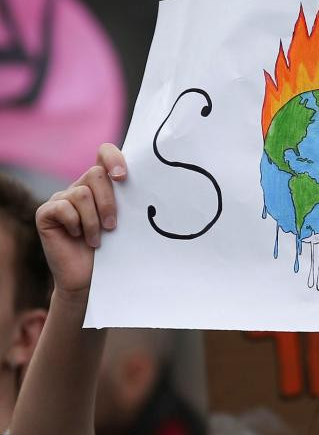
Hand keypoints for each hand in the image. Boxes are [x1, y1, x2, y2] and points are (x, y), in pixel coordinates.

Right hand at [36, 144, 124, 300]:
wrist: (91, 281)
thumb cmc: (114, 252)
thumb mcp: (127, 225)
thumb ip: (131, 203)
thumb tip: (155, 188)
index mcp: (102, 186)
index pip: (104, 153)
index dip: (113, 157)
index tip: (124, 177)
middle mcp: (81, 187)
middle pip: (96, 174)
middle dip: (109, 202)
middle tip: (114, 226)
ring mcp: (62, 199)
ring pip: (81, 193)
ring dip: (94, 220)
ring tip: (98, 239)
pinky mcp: (46, 213)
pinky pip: (62, 207)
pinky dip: (75, 224)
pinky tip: (79, 237)